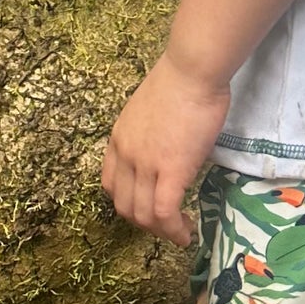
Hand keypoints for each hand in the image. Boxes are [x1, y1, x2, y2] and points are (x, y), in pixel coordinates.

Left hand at [101, 52, 230, 243]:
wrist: (193, 70)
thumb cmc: (181, 82)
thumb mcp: (150, 111)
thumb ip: (149, 135)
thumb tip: (165, 151)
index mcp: (119, 138)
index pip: (111, 184)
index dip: (129, 202)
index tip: (150, 207)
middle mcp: (125, 154)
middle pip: (124, 206)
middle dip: (146, 223)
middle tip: (169, 224)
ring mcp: (144, 163)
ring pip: (143, 215)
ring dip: (162, 232)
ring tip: (181, 232)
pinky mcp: (170, 170)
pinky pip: (164, 213)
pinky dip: (174, 231)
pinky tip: (186, 234)